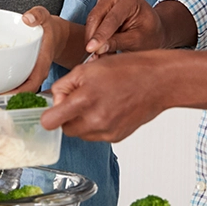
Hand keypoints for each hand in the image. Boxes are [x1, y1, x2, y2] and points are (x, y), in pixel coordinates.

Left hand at [12, 7, 65, 93]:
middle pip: (22, 92)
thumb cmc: (48, 27)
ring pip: (17, 88)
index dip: (18, 92)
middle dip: (7, 97)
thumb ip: (37, 15)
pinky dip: (4, 84)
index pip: (32, 84)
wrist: (54, 34)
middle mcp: (36, 73)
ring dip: (4, 92)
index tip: (3, 95)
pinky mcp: (24, 72)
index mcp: (42, 63)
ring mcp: (29, 74)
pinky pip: (14, 81)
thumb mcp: (45, 17)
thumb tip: (27, 19)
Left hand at [40, 49, 206, 141]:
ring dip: (82, 120)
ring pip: (80, 133)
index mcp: (84, 100)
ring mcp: (107, 131)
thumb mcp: (88, 68)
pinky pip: (96, 135)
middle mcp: (95, 120)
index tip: (52, 109)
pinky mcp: (117, 137)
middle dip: (67, 116)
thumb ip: (65, 85)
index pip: (50, 121)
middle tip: (80, 99)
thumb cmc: (127, 69)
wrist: (158, 81)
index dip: (48, 114)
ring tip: (98, 101)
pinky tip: (109, 108)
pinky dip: (97, 124)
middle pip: (65, 128)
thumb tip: (53, 99)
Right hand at [83, 0, 166, 54]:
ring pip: (92, 19)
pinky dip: (93, 36)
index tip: (91, 50)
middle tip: (92, 58)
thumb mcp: (138, 41)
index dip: (100, 35)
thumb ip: (118, 43)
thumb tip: (97, 49)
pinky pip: (92, 21)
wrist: (152, 28)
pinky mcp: (100, 4)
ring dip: (92, 38)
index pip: (112, 18)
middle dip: (93, 38)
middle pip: (96, 16)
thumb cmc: (149, 34)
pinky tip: (99, 49)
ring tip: (99, 56)